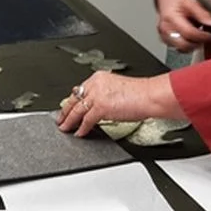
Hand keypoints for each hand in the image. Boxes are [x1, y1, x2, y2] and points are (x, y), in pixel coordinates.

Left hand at [55, 71, 177, 136]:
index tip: (68, 107)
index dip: (73, 100)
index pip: (81, 89)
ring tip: (65, 128)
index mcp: (99, 78)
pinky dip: (82, 128)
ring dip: (69, 121)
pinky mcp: (100, 107)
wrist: (150, 96)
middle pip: (74, 98)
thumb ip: (106, 94)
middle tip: (60, 119)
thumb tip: (99, 105)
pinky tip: (79, 133)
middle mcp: (96, 84)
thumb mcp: (118, 88)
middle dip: (65, 110)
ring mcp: (97, 95)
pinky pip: (86, 120)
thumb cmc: (141, 94)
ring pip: (77, 109)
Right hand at [155, 0, 210, 51]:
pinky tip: (191, 38)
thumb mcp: (191, 1)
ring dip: (193, 45)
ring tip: (199, 36)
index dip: (203, 36)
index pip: (189, 33)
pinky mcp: (164, 39)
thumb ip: (202, 13)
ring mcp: (164, 35)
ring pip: (181, 49)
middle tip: (207, 38)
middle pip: (184, 45)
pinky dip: (186, 45)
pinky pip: (177, 48)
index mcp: (171, 18)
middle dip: (198, 43)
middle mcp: (165, 29)